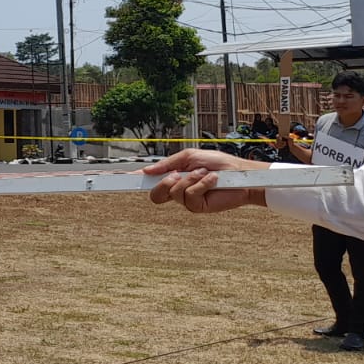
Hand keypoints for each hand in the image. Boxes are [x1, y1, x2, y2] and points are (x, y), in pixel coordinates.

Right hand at [142, 148, 261, 213]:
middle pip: (155, 195)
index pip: (150, 182)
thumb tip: (147, 171)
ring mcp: (187, 200)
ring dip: (190, 179)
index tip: (122, 178)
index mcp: (173, 177)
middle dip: (163, 183)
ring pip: (174, 193)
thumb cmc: (218, 164)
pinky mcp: (198, 207)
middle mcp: (177, 190)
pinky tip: (211, 180)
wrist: (241, 175)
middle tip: (176, 174)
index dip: (134, 181)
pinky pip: (190, 196)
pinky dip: (201, 184)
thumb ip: (168, 164)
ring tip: (204, 174)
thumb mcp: (190, 157)